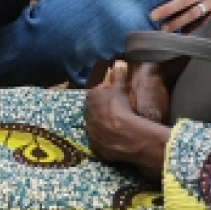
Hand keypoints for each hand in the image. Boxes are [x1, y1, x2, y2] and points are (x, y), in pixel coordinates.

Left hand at [84, 62, 169, 179]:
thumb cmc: (122, 106)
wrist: (124, 133)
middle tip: (117, 113)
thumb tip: (119, 62)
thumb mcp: (121, 88)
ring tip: (118, 127)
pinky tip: (116, 140)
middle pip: (95, 110)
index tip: (116, 98)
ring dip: (104, 125)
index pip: (96, 94)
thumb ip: (119, 75)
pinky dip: (106, 140)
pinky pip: (100, 142)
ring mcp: (90, 132)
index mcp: (91, 98)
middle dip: (103, 110)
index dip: (106, 96)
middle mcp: (86, 115)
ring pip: (96, 126)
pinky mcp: (95, 147)